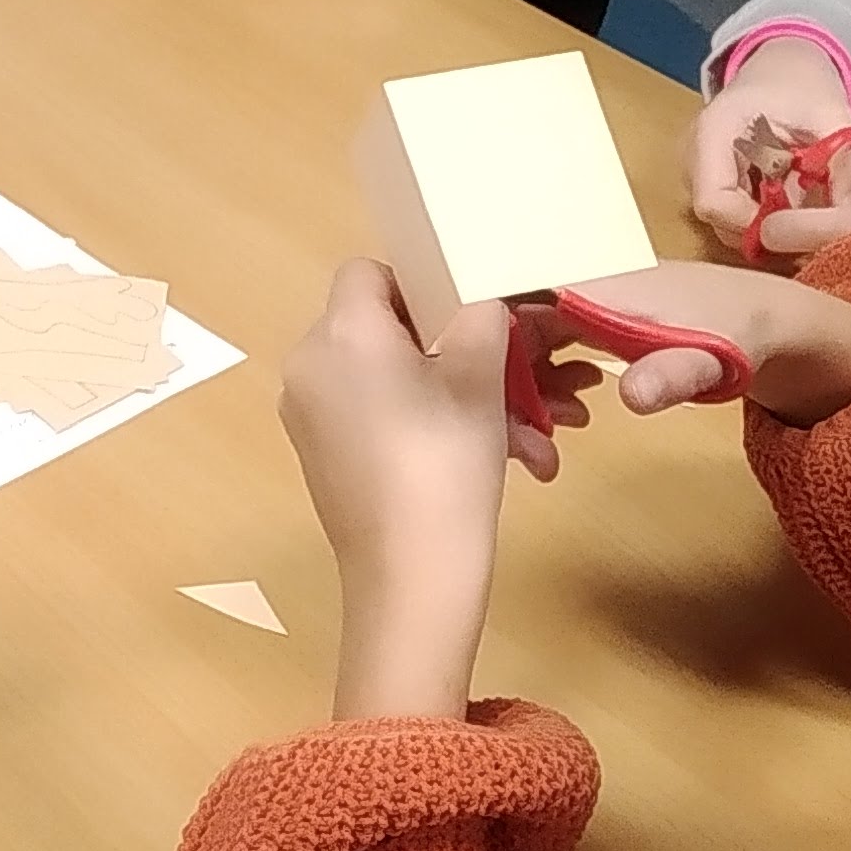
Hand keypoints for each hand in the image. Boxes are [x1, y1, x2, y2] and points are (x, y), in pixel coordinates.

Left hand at [278, 261, 523, 722]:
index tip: (475, 314)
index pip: (371, 272)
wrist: (410, 578)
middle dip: (470, 352)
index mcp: (340, 333)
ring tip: (539, 436)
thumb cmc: (444, 462)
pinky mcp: (327, 458)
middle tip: (531, 377)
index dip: (425, 283)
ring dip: (472, 400)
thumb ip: (482, 316)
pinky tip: (512, 459)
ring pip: (402, 383)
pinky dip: (440, 429)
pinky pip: (387, 421)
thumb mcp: (480, 376)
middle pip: (393, 331)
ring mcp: (312, 417)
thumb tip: (481, 299)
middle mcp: (311, 367)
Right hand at [516, 259, 850, 424]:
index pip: (504, 313)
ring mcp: (575, 299)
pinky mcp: (585, 314)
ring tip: (560, 433)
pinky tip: (574, 408)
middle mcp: (569, 284)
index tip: (506, 417)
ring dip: (525, 393)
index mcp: (585, 286)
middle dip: (507, 392)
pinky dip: (543, 382)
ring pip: (519, 342)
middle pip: (503, 331)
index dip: (494, 365)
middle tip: (534, 448)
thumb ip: (669, 376)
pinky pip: (541, 345)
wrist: (764, 316)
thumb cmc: (734, 332)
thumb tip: (631, 396)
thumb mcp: (706, 360)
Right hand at [685, 37, 850, 257]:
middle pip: (720, 220)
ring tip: (802, 195)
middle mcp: (693, 155)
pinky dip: (766, 214)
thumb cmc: (801, 85)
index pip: (714, 203)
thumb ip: (846, 160)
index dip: (755, 224)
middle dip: (769, 227)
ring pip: (728, 223)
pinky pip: (734, 214)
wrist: (782, 68)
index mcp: (714, 130)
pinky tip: (789, 192)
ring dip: (770, 221)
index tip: (800, 223)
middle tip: (812, 213)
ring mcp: (696, 171)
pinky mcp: (708, 181)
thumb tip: (850, 211)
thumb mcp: (833, 116)